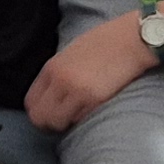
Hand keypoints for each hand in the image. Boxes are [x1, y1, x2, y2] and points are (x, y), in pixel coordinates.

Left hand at [26, 16, 152, 133]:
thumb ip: (59, 73)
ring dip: (65, 124)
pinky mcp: (93, 99)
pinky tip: (92, 109)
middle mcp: (60, 79)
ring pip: (56, 123)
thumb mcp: (73, 52)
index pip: (30, 101)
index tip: (49, 114)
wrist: (132, 39)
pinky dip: (82, 119)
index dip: (39, 112)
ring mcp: (75, 90)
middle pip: (38, 116)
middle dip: (48, 123)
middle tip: (61, 121)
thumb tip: (51, 95)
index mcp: (52, 67)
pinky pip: (78, 120)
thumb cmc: (107, 43)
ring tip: (77, 115)